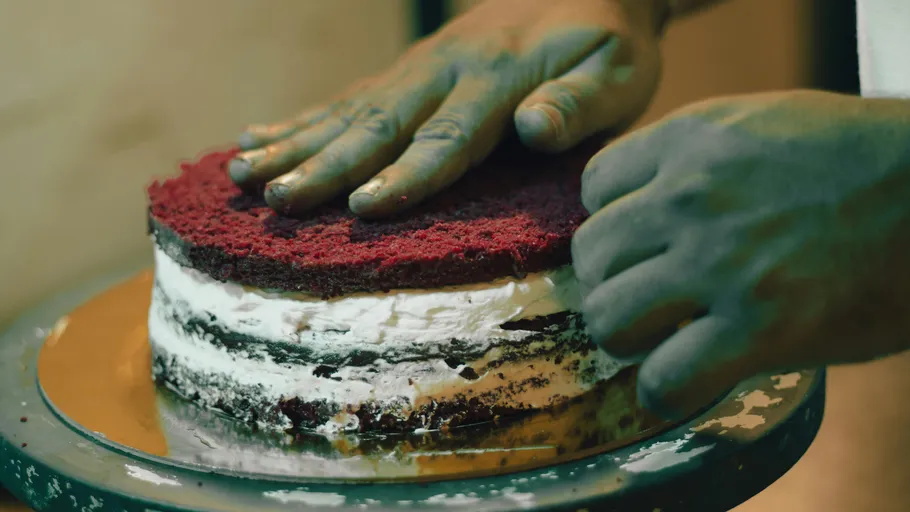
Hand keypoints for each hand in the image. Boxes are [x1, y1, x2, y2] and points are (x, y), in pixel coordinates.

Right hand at [229, 0, 664, 217]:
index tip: (362, 207)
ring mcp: (418, 67)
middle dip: (326, 165)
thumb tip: (534, 127)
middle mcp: (445, 70)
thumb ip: (580, 102)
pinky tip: (257, 135)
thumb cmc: (607, 45)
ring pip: (349, 110)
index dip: (407, 175)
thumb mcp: (617, 73)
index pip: (448, 136)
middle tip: (278, 200)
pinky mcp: (406, 71)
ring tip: (243, 175)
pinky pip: (346, 97)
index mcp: (498, 78)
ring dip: (294, 143)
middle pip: (379, 124)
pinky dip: (300, 120)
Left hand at [572, 91, 909, 418]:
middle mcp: (692, 197)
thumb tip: (634, 198)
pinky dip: (664, 391)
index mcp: (690, 141)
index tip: (645, 243)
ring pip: (608, 318)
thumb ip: (689, 154)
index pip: (594, 188)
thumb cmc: (857, 159)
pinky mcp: (760, 327)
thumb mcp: (760, 123)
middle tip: (650, 296)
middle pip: (591, 257)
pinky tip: (687, 379)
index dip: (614, 222)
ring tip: (663, 337)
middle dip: (613, 282)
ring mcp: (721, 263)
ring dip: (629, 337)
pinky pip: (664, 379)